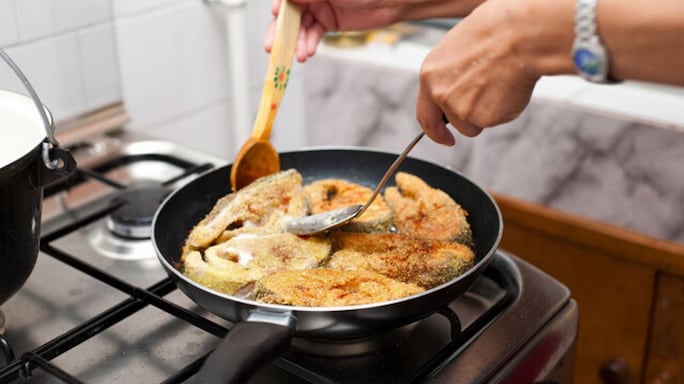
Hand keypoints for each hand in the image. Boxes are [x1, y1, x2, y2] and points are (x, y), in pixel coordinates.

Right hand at [265, 0, 401, 61]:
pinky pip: (314, 35)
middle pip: (289, 14)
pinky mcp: (329, 23)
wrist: (390, 1)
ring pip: (301, 28)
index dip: (279, 8)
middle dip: (281, 32)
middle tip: (271, 47)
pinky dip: (309, 44)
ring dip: (298, 43)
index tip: (275, 16)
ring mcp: (319, 9)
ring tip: (299, 56)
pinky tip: (308, 53)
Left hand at [416, 0, 573, 144]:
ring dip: (486, 112)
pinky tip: (507, 88)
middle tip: (478, 115)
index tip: (443, 137)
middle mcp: (441, 95)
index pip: (425, 114)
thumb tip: (456, 89)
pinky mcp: (484, 118)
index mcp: (430, 75)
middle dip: (464, 122)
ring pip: (474, 124)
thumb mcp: (457, 50)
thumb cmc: (494, 33)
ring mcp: (462, 109)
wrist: (519, 35)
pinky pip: (494, 121)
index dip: (434, 130)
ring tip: (498, 85)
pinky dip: (503, 109)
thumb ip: (449, 76)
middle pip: (452, 122)